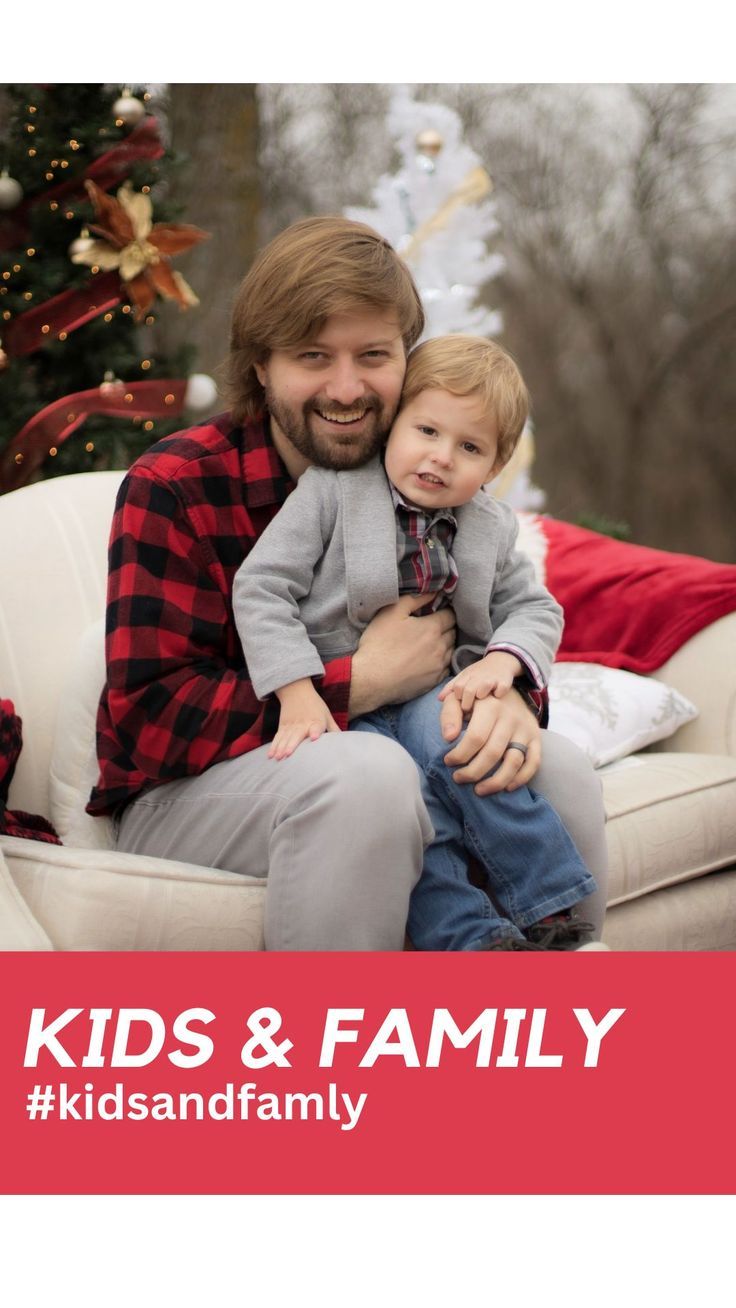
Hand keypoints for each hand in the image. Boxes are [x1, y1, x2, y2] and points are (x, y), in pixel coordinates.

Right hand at [270, 679, 340, 759]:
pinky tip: (270, 755)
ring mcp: (291, 724)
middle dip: (292, 744)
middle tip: (288, 754)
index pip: (317, 726)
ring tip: (277, 758)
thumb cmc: (315, 705)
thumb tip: (345, 742)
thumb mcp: (327, 715)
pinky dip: (273, 746)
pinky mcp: (283, 725)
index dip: (315, 731)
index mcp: (317, 720)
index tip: (314, 737)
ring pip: (285, 737)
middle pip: (297, 734)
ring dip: (280, 748)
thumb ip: (333, 729)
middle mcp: (303, 723)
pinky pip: (278, 737)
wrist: (296, 689)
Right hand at [348, 593, 455, 717]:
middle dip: (445, 627)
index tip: (436, 611)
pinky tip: (428, 660)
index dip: (444, 611)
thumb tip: (434, 591)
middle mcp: (441, 647)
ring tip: (430, 643)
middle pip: (452, 632)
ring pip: (451, 650)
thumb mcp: (392, 612)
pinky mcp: (434, 681)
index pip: (450, 615)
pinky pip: (445, 667)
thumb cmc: (379, 644)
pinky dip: (440, 661)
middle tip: (432, 626)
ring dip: (445, 644)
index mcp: (432, 628)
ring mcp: (439, 666)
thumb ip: (415, 599)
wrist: (371, 679)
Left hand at [438, 650, 523, 714]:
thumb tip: (440, 698)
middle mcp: (478, 677)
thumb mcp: (465, 676)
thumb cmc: (480, 672)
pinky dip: (498, 695)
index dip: (459, 698)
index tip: (463, 703)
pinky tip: (497, 696)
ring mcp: (491, 679)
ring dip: (481, 698)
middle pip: (468, 692)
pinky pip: (499, 692)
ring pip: (481, 693)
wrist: (501, 660)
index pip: (457, 689)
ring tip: (484, 702)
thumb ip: (452, 687)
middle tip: (472, 708)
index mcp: (467, 676)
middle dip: (468, 703)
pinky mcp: (504, 682)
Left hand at [440, 685, 540, 794]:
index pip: (475, 738)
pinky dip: (521, 779)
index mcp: (491, 707)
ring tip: (479, 790)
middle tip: (458, 778)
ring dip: (496, 782)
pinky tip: (506, 788)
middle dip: (473, 772)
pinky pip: (533, 763)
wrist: (507, 689)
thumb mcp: (459, 698)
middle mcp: (511, 718)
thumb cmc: (477, 699)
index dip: (460, 754)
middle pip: (493, 753)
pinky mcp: (536, 738)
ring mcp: (526, 729)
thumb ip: (450, 715)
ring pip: (514, 762)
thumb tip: (448, 738)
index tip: (448, 761)